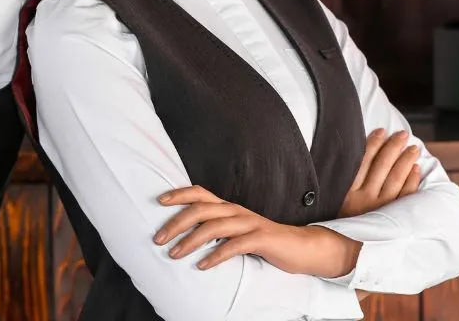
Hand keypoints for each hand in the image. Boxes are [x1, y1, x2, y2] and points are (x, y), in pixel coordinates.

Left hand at [155, 186, 360, 276]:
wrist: (300, 247)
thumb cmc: (262, 240)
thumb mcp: (236, 230)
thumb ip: (216, 228)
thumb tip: (185, 234)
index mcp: (228, 206)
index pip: (199, 193)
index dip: (179, 194)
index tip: (159, 201)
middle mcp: (236, 210)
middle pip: (201, 209)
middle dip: (176, 222)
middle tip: (157, 238)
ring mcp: (249, 223)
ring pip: (214, 227)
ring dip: (191, 241)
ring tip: (174, 254)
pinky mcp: (261, 238)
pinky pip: (235, 246)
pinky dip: (216, 256)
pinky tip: (202, 266)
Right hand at [339, 128, 422, 217]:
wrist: (345, 254)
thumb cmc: (338, 226)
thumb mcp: (335, 204)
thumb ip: (344, 185)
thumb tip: (356, 161)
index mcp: (348, 192)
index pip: (364, 161)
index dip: (374, 144)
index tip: (381, 131)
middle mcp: (365, 199)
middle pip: (382, 166)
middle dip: (393, 147)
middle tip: (403, 135)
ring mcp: (381, 209)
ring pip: (396, 178)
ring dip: (405, 160)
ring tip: (413, 148)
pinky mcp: (392, 218)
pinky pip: (406, 196)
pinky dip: (412, 180)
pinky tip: (416, 169)